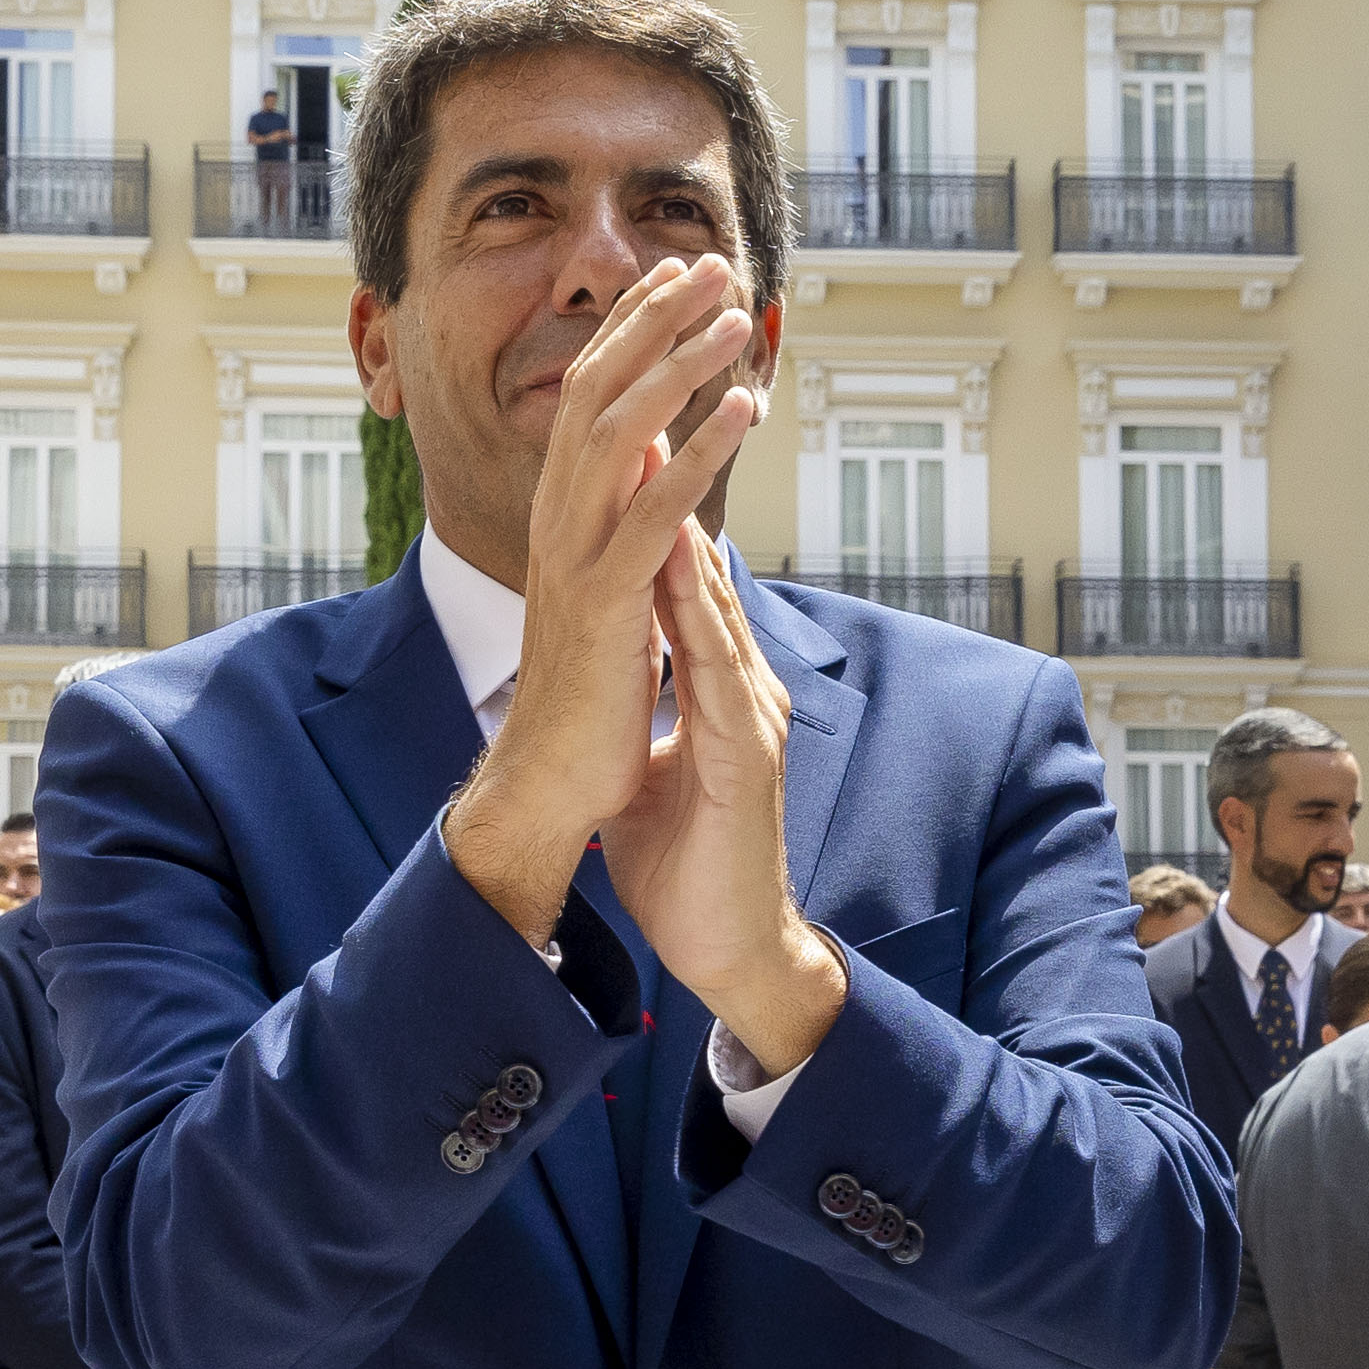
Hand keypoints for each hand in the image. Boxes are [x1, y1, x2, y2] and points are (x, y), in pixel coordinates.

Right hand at [444, 252, 767, 943]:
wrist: (549, 779)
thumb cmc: (589, 691)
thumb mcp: (611, 585)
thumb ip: (627, 521)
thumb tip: (655, 464)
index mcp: (562, 511)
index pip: (592, 392)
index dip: (634, 326)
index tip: (678, 274)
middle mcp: (558, 518)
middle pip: (600, 388)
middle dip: (656, 318)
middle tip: (710, 260)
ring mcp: (575, 557)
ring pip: (621, 433)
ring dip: (681, 366)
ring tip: (735, 316)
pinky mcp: (604, 602)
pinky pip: (652, 513)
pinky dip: (697, 455)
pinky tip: (742, 413)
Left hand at [595, 510, 841, 1071]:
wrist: (729, 948)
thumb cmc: (689, 867)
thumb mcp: (657, 774)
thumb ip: (649, 721)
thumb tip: (621, 691)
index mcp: (718, 693)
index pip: (682, 592)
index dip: (652, 522)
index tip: (616, 456)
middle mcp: (742, 691)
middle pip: (706, 580)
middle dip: (677, 500)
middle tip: (647, 420)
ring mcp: (752, 720)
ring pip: (717, 610)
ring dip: (690, 535)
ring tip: (662, 462)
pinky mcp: (749, 757)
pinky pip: (721, 671)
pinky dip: (700, 616)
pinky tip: (680, 570)